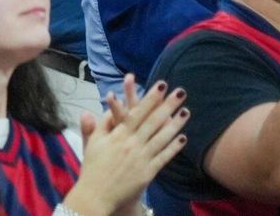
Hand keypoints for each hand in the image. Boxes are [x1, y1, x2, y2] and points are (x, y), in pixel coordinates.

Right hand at [66, 77, 186, 215]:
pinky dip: (173, 148)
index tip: (161, 85)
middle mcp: (132, 143)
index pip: (137, 112)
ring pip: (161, 137)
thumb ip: (99, 124)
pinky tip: (183, 139)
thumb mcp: (92, 142)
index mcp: (117, 135)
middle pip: (153, 121)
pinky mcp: (148, 172)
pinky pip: (163, 157)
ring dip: (175, 124)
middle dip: (167, 105)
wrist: (97, 194)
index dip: (150, 98)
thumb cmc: (93, 167)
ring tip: (186, 112)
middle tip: (180, 92)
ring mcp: (142, 158)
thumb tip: (101, 109)